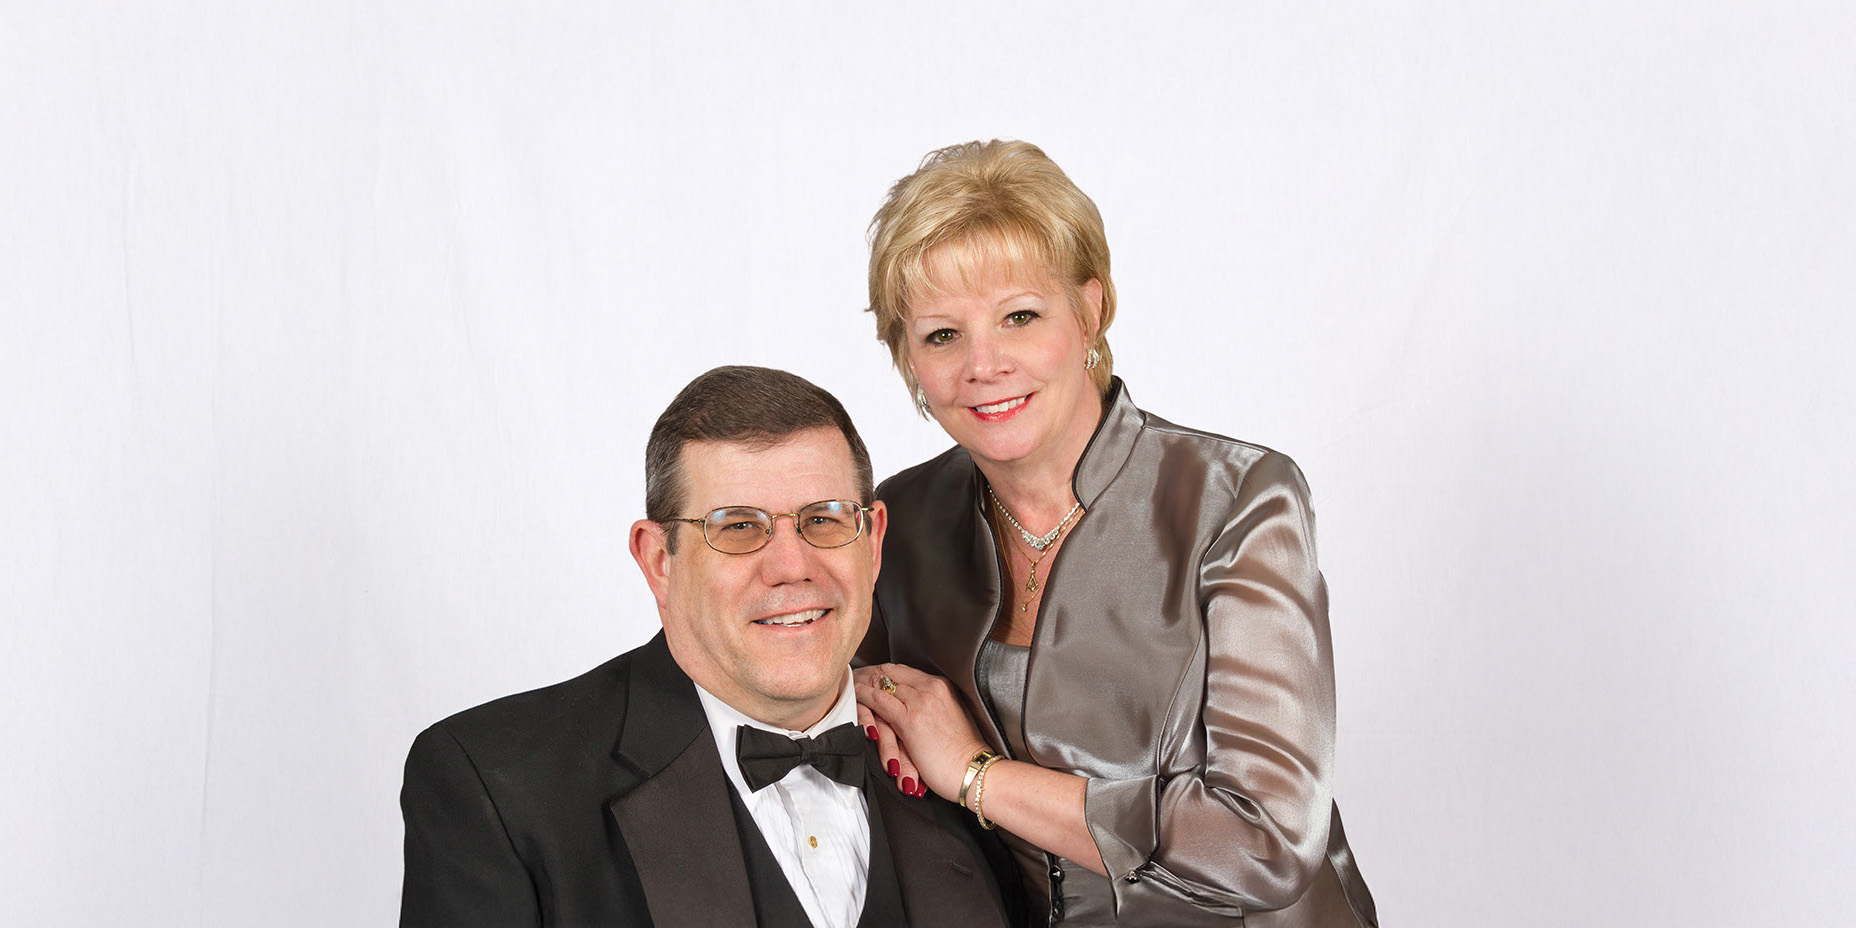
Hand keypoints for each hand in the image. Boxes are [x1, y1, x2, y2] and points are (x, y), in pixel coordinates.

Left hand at [853, 663, 990, 801]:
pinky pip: (878, 700)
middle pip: (891, 672)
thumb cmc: (962, 753)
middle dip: (869, 673)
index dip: (884, 672)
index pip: (905, 671)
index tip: (870, 675)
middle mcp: (932, 687)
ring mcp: (921, 701)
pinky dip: (863, 696)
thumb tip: (911, 705)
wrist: (973, 771)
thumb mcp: (948, 719)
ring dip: (863, 683)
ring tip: (849, 684)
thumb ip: (931, 706)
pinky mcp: (910, 719)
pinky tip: (853, 696)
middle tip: (854, 676)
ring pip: (882, 683)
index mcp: (943, 686)